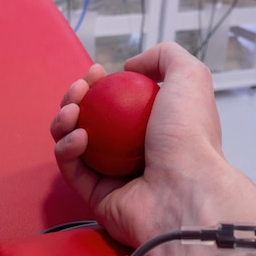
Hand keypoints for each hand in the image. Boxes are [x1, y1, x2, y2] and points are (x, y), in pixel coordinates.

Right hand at [51, 42, 231, 247]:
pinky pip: (72, 170)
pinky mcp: (98, 198)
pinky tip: (78, 136)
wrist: (185, 189)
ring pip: (75, 144)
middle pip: (92, 121)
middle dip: (76, 99)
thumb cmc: (190, 136)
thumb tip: (132, 67)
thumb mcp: (190, 77)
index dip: (101, 84)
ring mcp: (116, 177)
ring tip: (72, 110)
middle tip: (79, 89)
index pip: (119, 103)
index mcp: (156, 129)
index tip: (96, 72)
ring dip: (65, 121)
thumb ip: (165, 57)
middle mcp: (135, 153)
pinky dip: (67, 149)